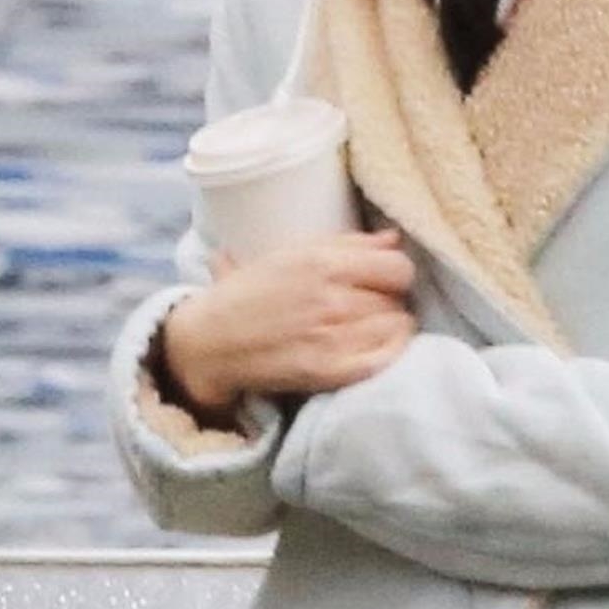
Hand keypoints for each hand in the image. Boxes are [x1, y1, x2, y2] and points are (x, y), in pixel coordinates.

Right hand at [164, 232, 415, 408]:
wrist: (210, 342)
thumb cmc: (248, 294)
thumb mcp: (290, 253)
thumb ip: (345, 244)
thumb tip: (393, 238)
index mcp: (323, 262)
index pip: (397, 265)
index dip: (394, 272)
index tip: (382, 279)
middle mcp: (332, 298)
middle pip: (397, 297)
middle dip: (387, 299)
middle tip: (368, 305)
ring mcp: (333, 337)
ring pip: (395, 325)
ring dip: (386, 325)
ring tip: (366, 326)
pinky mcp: (330, 371)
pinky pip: (386, 357)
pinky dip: (389, 350)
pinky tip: (376, 346)